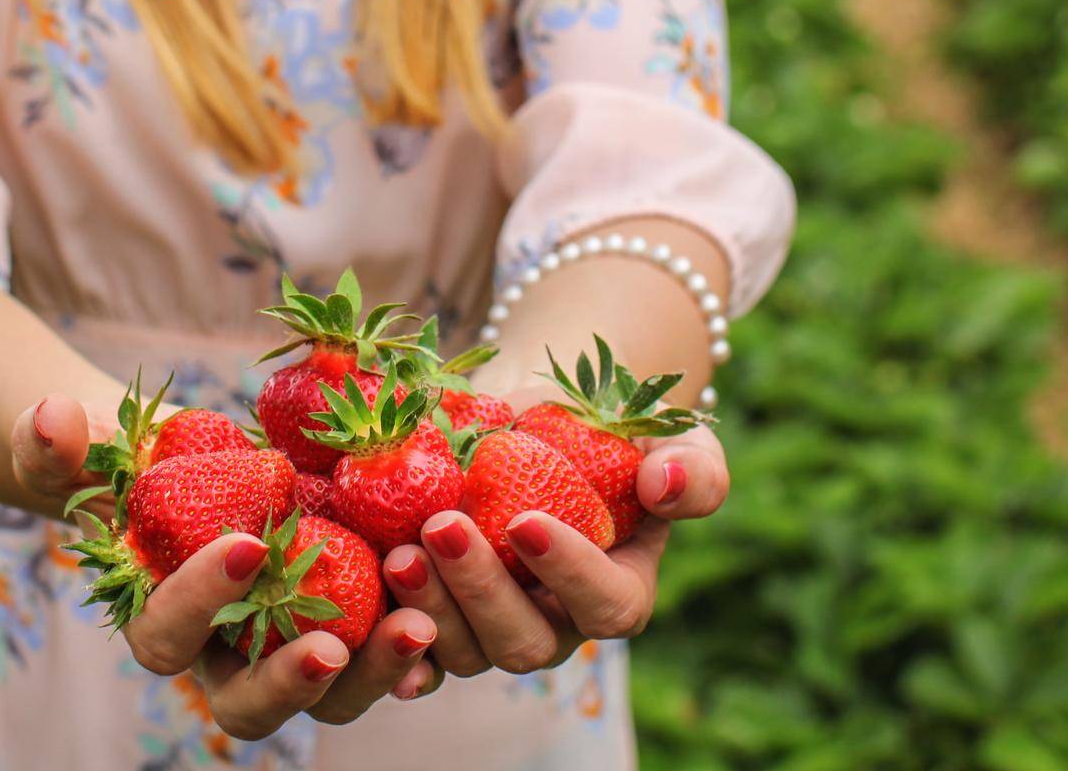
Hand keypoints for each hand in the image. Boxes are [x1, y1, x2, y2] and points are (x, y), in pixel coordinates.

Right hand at [12, 394, 441, 734]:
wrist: (185, 462)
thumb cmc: (122, 460)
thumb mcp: (77, 444)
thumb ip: (51, 439)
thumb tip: (52, 418)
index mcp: (155, 619)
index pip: (167, 638)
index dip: (201, 604)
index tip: (248, 543)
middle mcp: (222, 653)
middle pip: (252, 702)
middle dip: (292, 681)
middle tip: (333, 642)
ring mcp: (286, 644)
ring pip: (329, 692)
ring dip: (373, 670)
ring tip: (418, 625)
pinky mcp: (342, 621)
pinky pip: (378, 653)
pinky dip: (411, 647)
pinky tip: (444, 617)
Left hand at [382, 423, 728, 674]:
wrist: (537, 416)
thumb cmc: (611, 429)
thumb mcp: (669, 437)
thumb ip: (693, 468)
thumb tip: (667, 483)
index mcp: (618, 590)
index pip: (605, 606)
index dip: (569, 573)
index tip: (526, 520)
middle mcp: (554, 623)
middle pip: (521, 641)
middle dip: (481, 591)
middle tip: (443, 527)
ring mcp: (490, 624)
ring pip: (460, 649)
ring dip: (428, 606)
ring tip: (399, 550)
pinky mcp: (440, 612)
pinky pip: (415, 650)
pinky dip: (392, 645)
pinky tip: (373, 620)